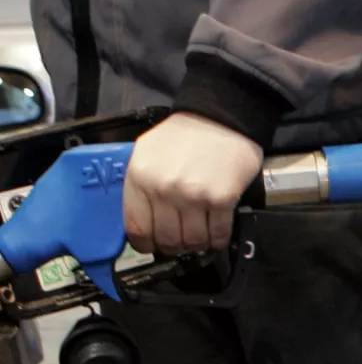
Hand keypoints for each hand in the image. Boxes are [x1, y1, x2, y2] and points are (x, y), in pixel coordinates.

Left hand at [123, 112, 262, 255]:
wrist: (222, 117)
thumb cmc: (184, 135)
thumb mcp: (147, 152)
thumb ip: (140, 185)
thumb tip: (144, 222)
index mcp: (139, 177)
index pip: (137, 228)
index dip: (146, 244)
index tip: (153, 246)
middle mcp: (164, 189)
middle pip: (167, 239)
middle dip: (175, 246)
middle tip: (182, 241)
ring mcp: (194, 195)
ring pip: (193, 241)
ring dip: (197, 245)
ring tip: (201, 237)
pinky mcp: (222, 199)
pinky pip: (218, 234)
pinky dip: (218, 240)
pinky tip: (217, 235)